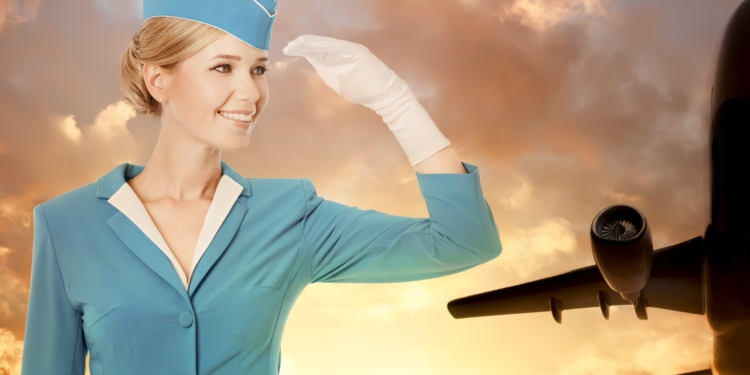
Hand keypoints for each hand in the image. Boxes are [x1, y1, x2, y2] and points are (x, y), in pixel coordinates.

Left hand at [283, 34, 450, 166]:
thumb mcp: (341, 81)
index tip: (288, 49)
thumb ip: (329, 71)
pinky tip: (313, 45)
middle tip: (288, 46)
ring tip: (296, 43)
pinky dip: (324, 45)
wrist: (385, 94)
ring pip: (326, 44)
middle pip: (318, 45)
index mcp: (339, 57)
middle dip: (302, 45)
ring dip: (310, 43)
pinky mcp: (357, 53)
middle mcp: (344, 51)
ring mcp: (351, 51)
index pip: (317, 50)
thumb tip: (316, 64)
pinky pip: (337, 47)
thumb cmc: (364, 90)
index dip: (302, 48)